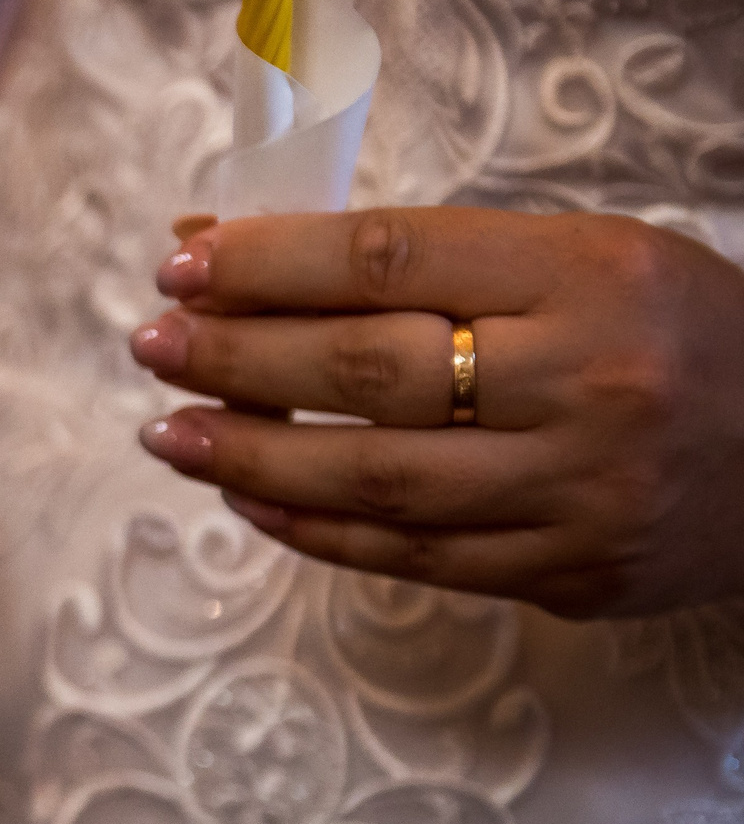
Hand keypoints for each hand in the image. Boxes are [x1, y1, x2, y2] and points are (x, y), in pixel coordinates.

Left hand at [127, 206, 743, 618]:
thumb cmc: (672, 329)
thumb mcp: (573, 254)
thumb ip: (413, 257)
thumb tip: (225, 247)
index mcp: (590, 274)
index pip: (387, 260)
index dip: (267, 263)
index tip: (181, 265)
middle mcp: (587, 384)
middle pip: (366, 371)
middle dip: (235, 358)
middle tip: (151, 345)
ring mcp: (580, 493)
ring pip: (373, 479)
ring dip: (247, 455)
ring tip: (168, 431)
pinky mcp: (572, 576)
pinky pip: (412, 554)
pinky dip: (313, 526)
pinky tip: (249, 495)